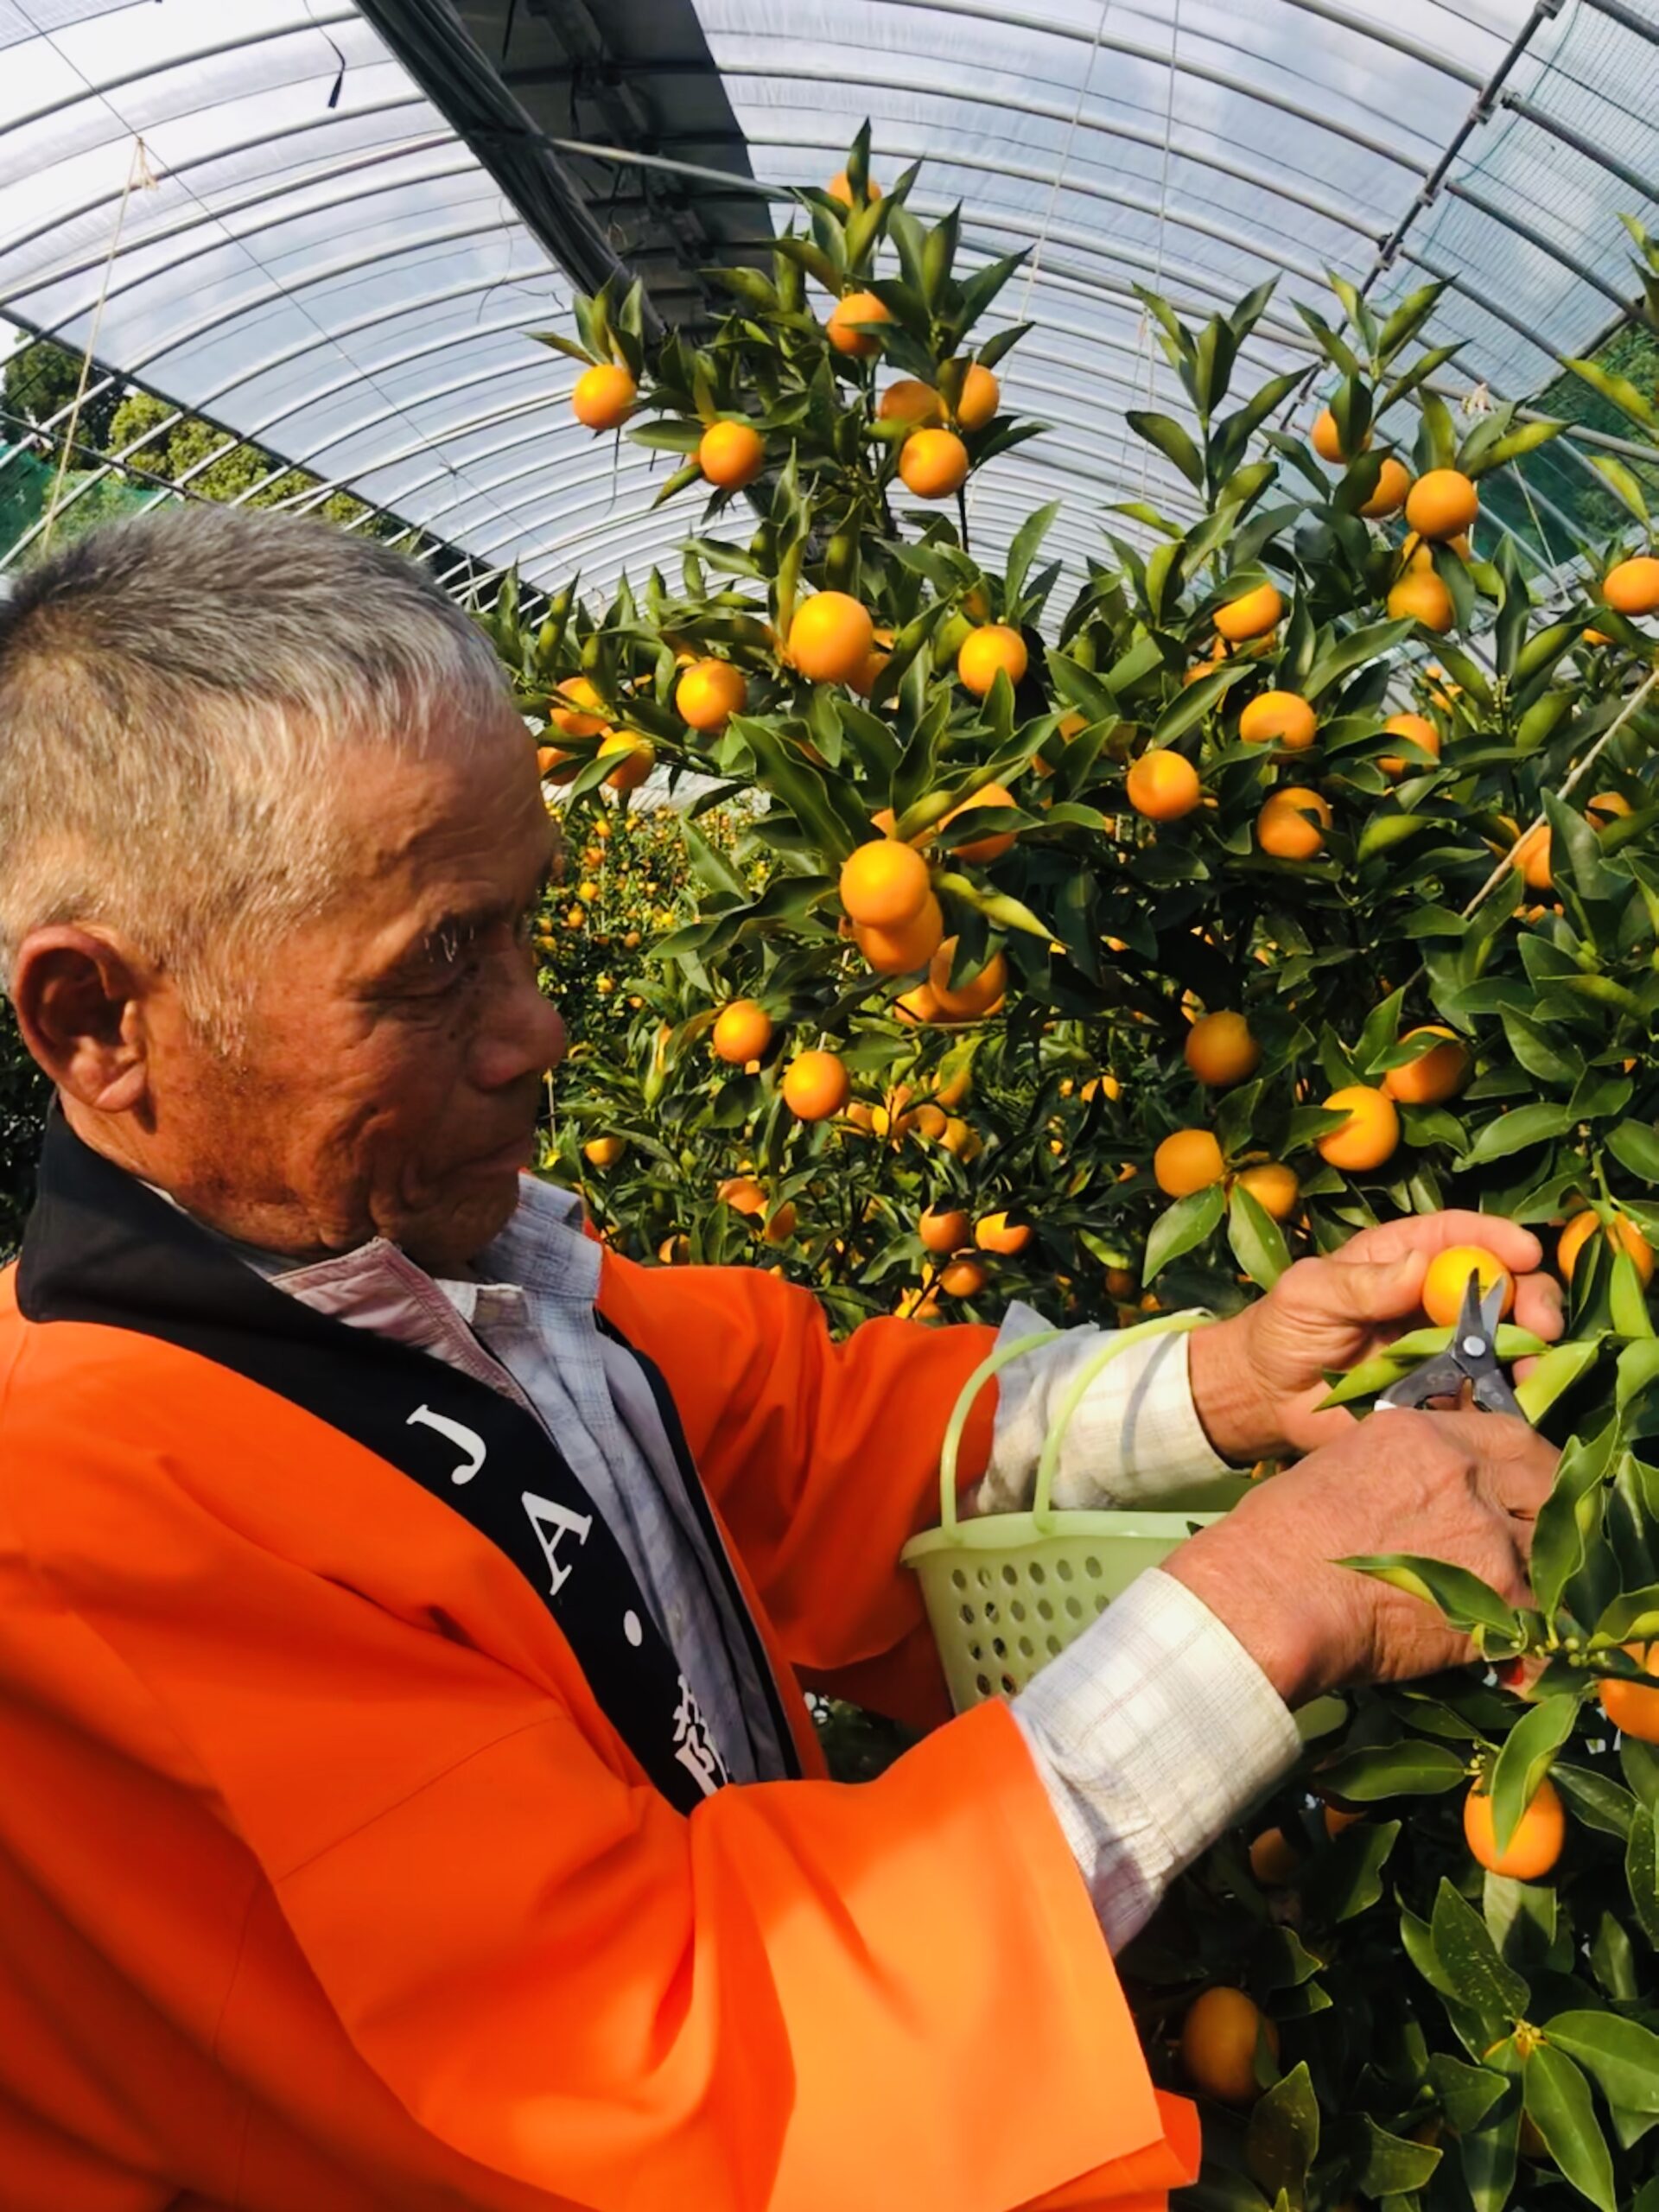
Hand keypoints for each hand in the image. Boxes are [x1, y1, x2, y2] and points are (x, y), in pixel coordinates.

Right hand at [1162, 1409, 1557, 1708]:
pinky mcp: (1496, 1598)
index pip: (1509, 1434)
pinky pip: (1539, 1615)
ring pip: (1549, 1555)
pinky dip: (1525, 1632)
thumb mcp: (1339, 1471)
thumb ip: (1400, 1474)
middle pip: (1546, 1485)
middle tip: (1535, 1544)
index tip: (1525, 1485)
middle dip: (1549, 1514)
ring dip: (1535, 1578)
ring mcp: (1488, 1534)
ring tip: (1508, 1601)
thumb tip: (1423, 1498)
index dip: (1527, 1463)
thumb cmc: (1277, 1539)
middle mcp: (1464, 1473)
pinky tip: (1500, 1645)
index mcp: (1421, 1435)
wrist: (1270, 1597)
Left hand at [1187, 1210, 1564, 1462]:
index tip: (1526, 1252)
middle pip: (1502, 1288)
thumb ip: (1360, 1283)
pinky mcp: (1443, 1396)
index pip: (1461, 1236)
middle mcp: (1435, 1299)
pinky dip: (1502, 1400)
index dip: (1497, 1239)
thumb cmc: (1283, 1328)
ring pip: (1505, 1343)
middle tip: (1543, 1325)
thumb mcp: (1310, 1293)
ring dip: (1528, 1354)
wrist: (1266, 1397)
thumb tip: (1421, 1265)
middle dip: (1532, 1299)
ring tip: (1530, 1371)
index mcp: (1405, 1258)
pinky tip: (1507, 1406)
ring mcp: (1444, 1349)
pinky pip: (1483, 1395)